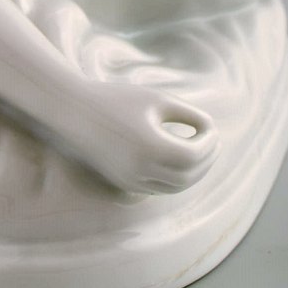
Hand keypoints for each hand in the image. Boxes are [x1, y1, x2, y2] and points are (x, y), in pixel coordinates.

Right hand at [86, 81, 217, 193]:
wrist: (74, 111)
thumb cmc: (117, 99)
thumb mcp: (156, 100)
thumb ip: (187, 114)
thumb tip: (210, 129)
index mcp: (151, 148)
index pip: (194, 155)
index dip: (209, 143)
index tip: (212, 128)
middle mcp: (141, 170)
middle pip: (188, 176)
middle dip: (206, 160)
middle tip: (213, 142)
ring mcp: (131, 180)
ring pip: (174, 187)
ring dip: (193, 173)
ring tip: (200, 152)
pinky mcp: (123, 183)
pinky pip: (158, 188)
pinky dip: (175, 178)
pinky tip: (179, 160)